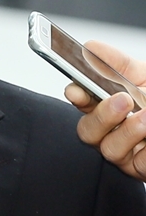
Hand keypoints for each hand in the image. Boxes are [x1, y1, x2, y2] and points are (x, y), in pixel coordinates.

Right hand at [64, 40, 145, 180]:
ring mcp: (126, 152)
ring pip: (109, 148)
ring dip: (129, 131)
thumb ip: (118, 63)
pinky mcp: (140, 168)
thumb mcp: (144, 75)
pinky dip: (145, 148)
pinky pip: (138, 163)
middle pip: (87, 130)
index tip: (77, 89)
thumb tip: (90, 48)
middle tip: (122, 100)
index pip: (82, 101)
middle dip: (102, 115)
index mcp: (108, 104)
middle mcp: (112, 130)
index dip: (76, 95)